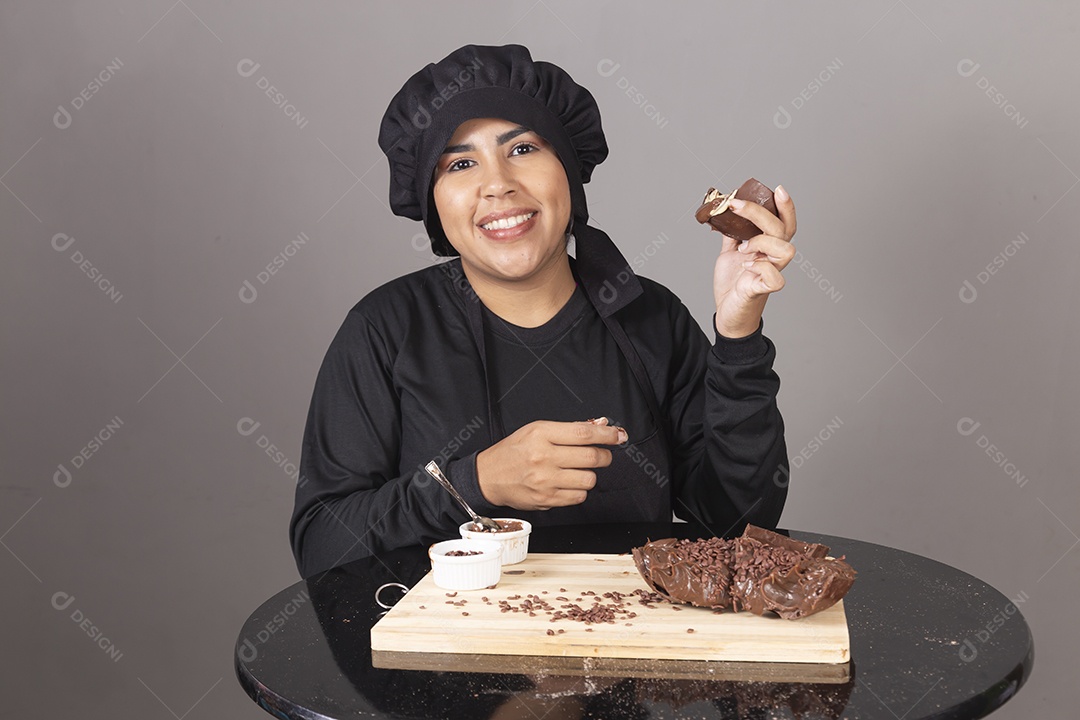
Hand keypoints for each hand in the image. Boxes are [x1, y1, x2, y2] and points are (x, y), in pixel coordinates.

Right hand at [475, 418, 627, 509]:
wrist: (489, 476)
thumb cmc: (514, 450)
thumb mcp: (537, 430)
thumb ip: (569, 428)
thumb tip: (600, 424)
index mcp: (541, 434)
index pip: (583, 433)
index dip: (607, 434)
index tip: (618, 435)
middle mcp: (543, 457)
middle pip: (591, 457)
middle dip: (605, 455)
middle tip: (603, 454)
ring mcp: (545, 481)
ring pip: (588, 479)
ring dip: (590, 474)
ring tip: (579, 470)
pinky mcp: (546, 500)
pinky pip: (578, 497)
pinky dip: (579, 490)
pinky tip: (569, 483)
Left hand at [712, 185, 796, 337]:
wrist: (727, 313)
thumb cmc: (733, 284)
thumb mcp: (729, 252)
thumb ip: (732, 234)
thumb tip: (725, 213)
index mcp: (768, 247)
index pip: (785, 223)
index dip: (786, 207)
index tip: (778, 189)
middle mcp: (773, 258)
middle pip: (781, 229)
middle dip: (758, 212)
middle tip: (735, 204)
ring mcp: (770, 273)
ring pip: (786, 250)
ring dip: (761, 242)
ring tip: (742, 249)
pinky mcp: (763, 290)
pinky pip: (776, 278)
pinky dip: (760, 268)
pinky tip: (746, 267)